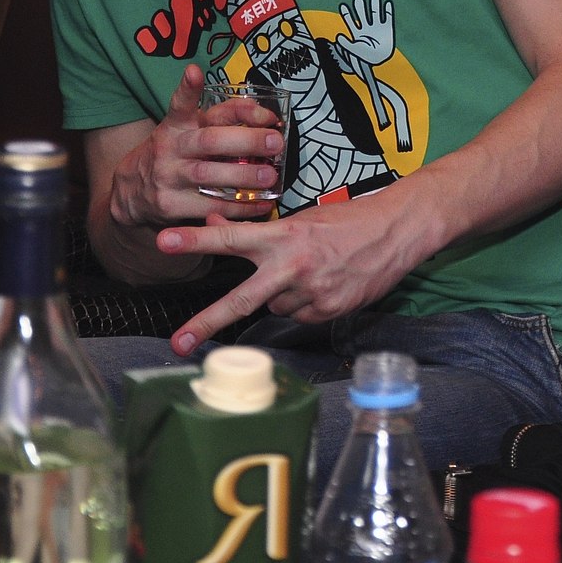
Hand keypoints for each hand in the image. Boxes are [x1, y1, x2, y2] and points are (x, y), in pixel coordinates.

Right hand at [109, 66, 287, 229]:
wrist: (132, 192)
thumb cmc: (173, 155)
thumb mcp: (184, 131)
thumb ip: (218, 120)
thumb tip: (264, 114)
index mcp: (176, 125)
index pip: (185, 104)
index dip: (191, 90)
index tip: (200, 75)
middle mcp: (171, 148)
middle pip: (209, 141)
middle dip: (246, 140)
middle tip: (275, 142)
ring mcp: (169, 177)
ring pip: (209, 175)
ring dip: (244, 176)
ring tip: (271, 176)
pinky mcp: (172, 205)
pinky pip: (210, 206)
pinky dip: (239, 206)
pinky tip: (261, 204)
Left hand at [154, 191, 431, 351]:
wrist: (398, 230)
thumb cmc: (348, 220)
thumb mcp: (301, 218)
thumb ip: (259, 230)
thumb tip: (216, 222)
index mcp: (284, 236)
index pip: (231, 238)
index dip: (195, 239)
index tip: (163, 241)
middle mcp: (293, 266)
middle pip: (241, 300)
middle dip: (207, 322)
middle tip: (178, 343)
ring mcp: (312, 293)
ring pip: (275, 306)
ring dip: (282, 295)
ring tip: (311, 273)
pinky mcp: (329, 311)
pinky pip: (300, 314)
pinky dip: (306, 303)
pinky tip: (326, 284)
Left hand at [335, 0, 395, 63]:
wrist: (380, 59)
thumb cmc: (367, 56)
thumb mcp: (354, 50)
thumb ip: (345, 44)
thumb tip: (338, 36)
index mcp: (358, 33)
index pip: (351, 21)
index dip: (347, 14)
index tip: (343, 6)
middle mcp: (367, 28)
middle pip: (363, 14)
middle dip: (360, 7)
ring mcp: (377, 27)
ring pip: (375, 13)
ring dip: (375, 4)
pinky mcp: (387, 29)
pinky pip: (388, 18)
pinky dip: (388, 11)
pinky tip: (387, 3)